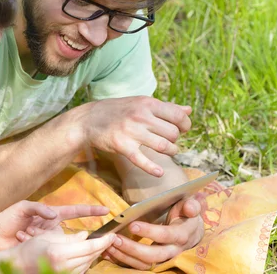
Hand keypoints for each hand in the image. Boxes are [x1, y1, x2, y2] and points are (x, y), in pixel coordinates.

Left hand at [0, 201, 109, 249]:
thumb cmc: (9, 216)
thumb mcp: (22, 207)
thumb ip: (37, 208)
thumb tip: (53, 213)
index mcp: (52, 213)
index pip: (76, 211)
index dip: (91, 211)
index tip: (107, 210)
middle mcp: (54, 227)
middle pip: (68, 231)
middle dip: (53, 232)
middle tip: (35, 230)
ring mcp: (49, 238)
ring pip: (54, 242)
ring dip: (36, 236)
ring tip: (21, 231)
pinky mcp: (42, 248)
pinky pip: (45, 249)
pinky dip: (30, 241)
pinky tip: (19, 236)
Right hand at [11, 231, 115, 273]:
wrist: (18, 266)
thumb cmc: (29, 248)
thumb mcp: (48, 237)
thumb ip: (69, 238)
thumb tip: (85, 236)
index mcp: (59, 253)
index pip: (88, 247)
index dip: (102, 241)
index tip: (112, 235)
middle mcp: (63, 267)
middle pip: (90, 256)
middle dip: (102, 247)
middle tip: (110, 238)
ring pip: (87, 264)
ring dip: (95, 254)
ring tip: (101, 245)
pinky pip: (80, 270)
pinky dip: (87, 262)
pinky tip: (89, 255)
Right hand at [76, 96, 191, 176]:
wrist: (88, 120)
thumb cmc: (117, 111)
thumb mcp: (140, 103)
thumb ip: (164, 107)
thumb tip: (188, 110)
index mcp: (147, 103)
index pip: (178, 116)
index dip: (185, 125)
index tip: (182, 130)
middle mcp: (140, 116)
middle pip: (172, 133)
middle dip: (175, 139)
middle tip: (169, 140)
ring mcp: (131, 131)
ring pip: (163, 146)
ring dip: (170, 152)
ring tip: (168, 151)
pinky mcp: (122, 146)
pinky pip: (142, 160)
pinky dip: (153, 169)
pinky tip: (159, 173)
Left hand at [104, 197, 203, 269]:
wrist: (191, 230)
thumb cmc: (186, 214)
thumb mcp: (190, 206)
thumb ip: (191, 205)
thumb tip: (190, 207)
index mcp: (181, 235)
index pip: (165, 236)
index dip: (149, 232)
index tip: (132, 225)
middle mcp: (173, 250)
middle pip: (153, 255)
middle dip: (133, 248)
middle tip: (115, 238)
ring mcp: (163, 258)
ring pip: (144, 263)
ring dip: (125, 256)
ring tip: (108, 245)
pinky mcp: (153, 261)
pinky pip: (137, 265)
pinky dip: (121, 260)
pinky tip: (108, 252)